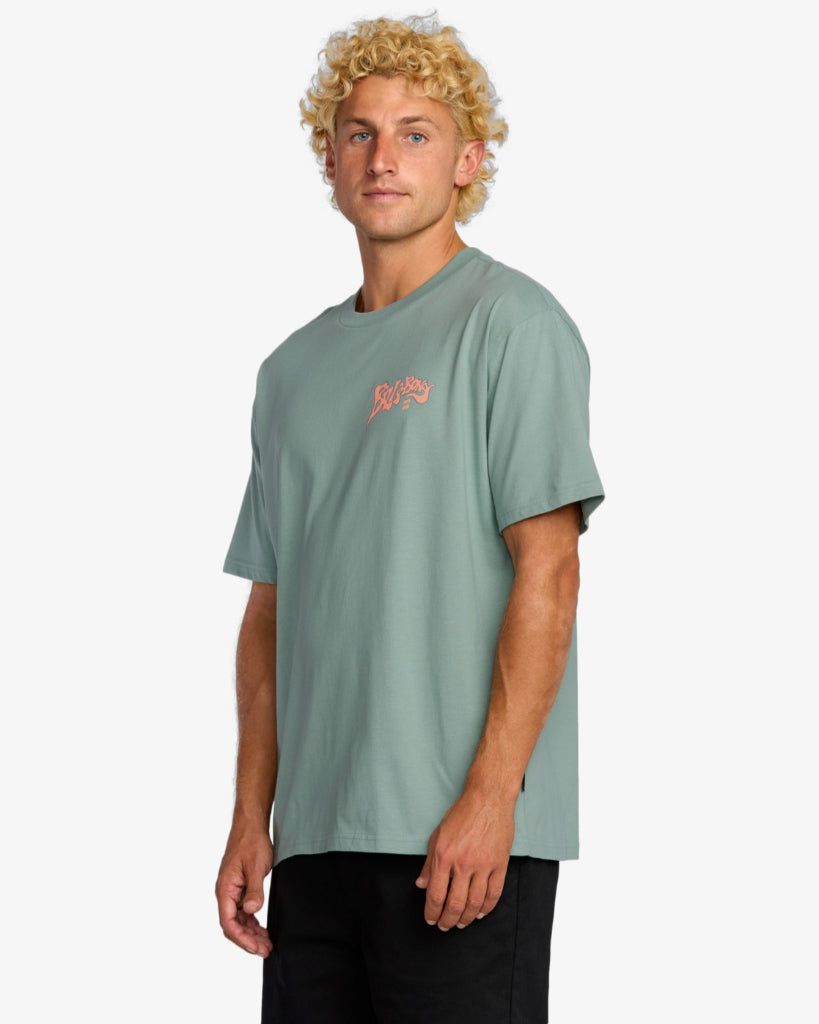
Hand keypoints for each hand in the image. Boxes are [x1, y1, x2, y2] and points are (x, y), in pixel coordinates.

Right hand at [215, 823, 273, 956]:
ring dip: (251, 933)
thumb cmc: (251, 842)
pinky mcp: (239, 888)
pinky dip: (252, 922)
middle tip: (266, 950)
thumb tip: (251, 911)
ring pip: (238, 920)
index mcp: (225, 888)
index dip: (242, 938)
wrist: (251, 825)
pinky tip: (262, 929)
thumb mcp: (255, 866)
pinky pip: (243, 911)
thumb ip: (254, 890)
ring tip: (267, 944)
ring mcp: (232, 891)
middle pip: (233, 925)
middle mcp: (225, 892)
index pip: (228, 922)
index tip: (256, 947)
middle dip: (248, 940)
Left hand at [414, 787, 515, 930]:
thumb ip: (429, 863)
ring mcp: (483, 865)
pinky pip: (494, 894)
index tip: (431, 919)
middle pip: (455, 904)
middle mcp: (463, 863)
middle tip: (444, 926)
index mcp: (444, 856)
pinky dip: (486, 908)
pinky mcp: (500, 864)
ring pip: (475, 903)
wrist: (488, 798)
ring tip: (461, 923)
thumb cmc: (462, 813)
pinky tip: (479, 913)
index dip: (432, 912)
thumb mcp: (438, 835)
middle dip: (447, 920)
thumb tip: (421, 885)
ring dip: (466, 918)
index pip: (435, 895)